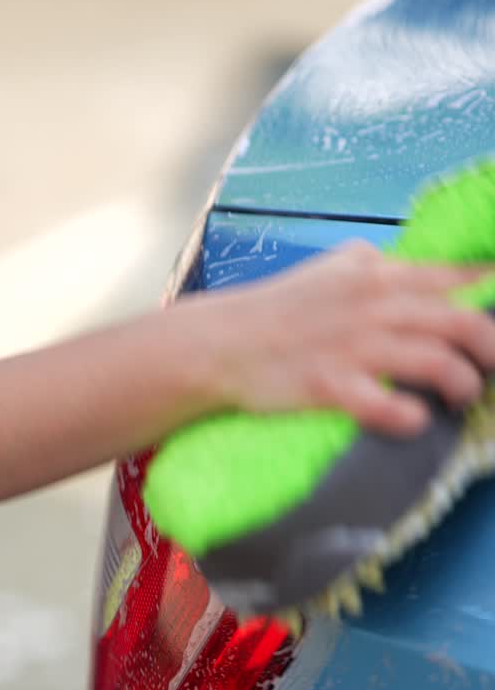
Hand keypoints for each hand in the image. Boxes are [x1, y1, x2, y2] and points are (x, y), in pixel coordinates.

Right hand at [180, 241, 494, 435]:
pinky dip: (410, 416)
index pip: (456, 279)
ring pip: (436, 362)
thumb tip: (419, 272)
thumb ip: (379, 269)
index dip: (490, 298)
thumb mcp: (334, 270)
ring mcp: (354, 347)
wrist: (222, 343)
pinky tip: (416, 421)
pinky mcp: (330, 386)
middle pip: (460, 323)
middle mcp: (374, 306)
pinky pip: (386, 404)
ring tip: (461, 397)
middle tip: (491, 368)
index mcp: (379, 275)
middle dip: (490, 349)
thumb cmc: (279, 309)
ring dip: (462, 383)